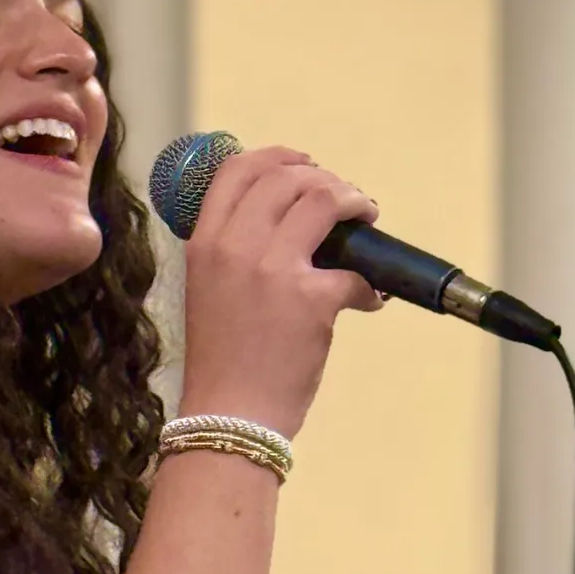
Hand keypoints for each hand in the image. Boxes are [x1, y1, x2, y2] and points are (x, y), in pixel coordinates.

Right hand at [180, 147, 382, 438]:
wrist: (228, 417)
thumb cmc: (221, 362)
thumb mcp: (206, 292)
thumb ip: (232, 254)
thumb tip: (286, 228)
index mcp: (204, 243)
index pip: (236, 170)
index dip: (277, 156)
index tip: (305, 164)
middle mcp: (233, 247)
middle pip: (286, 176)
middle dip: (326, 180)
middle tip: (346, 202)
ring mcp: (272, 270)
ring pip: (323, 199)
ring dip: (355, 204)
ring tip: (366, 224)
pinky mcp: (311, 299)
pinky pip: (356, 269)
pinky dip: (370, 282)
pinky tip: (368, 299)